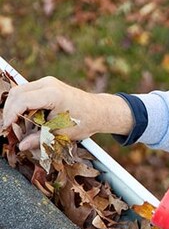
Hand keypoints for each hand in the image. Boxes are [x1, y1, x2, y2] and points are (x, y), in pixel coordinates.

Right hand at [2, 76, 133, 149]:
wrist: (99, 111)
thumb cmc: (84, 122)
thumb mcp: (62, 134)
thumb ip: (40, 139)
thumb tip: (21, 146)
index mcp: (53, 95)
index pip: (22, 101)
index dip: (11, 114)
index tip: (6, 128)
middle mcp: (48, 84)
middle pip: (17, 93)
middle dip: (9, 110)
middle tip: (9, 128)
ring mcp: (47, 82)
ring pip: (20, 91)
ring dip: (15, 106)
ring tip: (16, 124)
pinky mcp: (47, 84)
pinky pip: (28, 91)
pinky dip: (22, 103)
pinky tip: (24, 117)